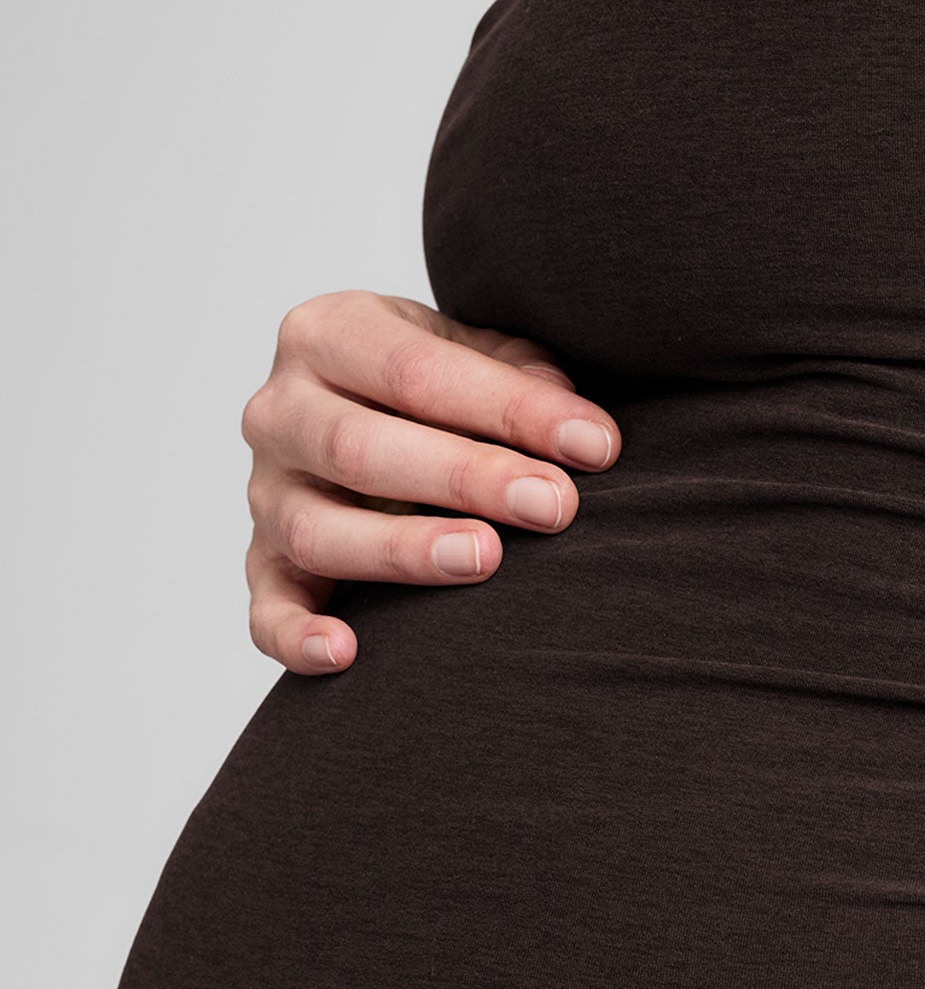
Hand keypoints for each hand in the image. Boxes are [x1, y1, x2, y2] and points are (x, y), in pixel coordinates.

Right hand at [238, 288, 620, 673]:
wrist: (375, 423)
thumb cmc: (442, 393)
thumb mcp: (481, 357)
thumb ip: (525, 378)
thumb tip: (579, 433)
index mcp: (330, 335)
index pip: (415, 371)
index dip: (509, 409)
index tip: (595, 445)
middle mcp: (281, 411)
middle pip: (358, 449)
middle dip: (465, 478)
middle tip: (553, 506)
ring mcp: (267, 495)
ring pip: (317, 530)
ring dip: (403, 550)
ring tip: (485, 558)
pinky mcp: (265, 567)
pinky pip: (267, 611)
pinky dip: (296, 636)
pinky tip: (345, 653)